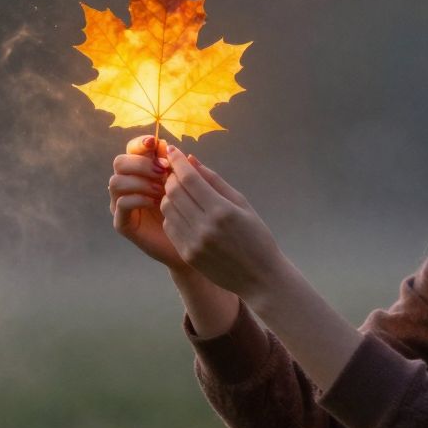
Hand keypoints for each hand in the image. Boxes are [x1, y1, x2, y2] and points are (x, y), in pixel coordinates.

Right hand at [108, 135, 189, 269]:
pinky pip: (121, 204)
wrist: (193, 243)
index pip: (132, 149)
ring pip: (116, 182)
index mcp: (142, 171)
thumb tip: (167, 145)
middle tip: (162, 171)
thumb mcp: (187, 185)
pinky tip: (156, 202)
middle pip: (120, 162)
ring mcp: (122, 204)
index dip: (140, 143)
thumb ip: (177, 165)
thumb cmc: (192, 211)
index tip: (155, 143)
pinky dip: (137, 198)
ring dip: (139, 181)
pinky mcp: (123, 223)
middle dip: (141, 163)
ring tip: (161, 190)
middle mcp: (128, 185)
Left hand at [157, 141, 287, 297]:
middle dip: (171, 177)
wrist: (260, 277)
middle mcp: (205, 227)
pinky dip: (171, 214)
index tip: (172, 150)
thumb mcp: (242, 204)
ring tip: (180, 192)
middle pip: (174, 191)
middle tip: (175, 171)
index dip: (177, 161)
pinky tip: (183, 212)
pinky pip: (170, 226)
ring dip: (169, 195)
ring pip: (167, 208)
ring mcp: (193, 242)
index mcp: (222, 211)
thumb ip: (215, 181)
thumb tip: (191, 160)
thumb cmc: (256, 236)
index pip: (190, 179)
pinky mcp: (187, 254)